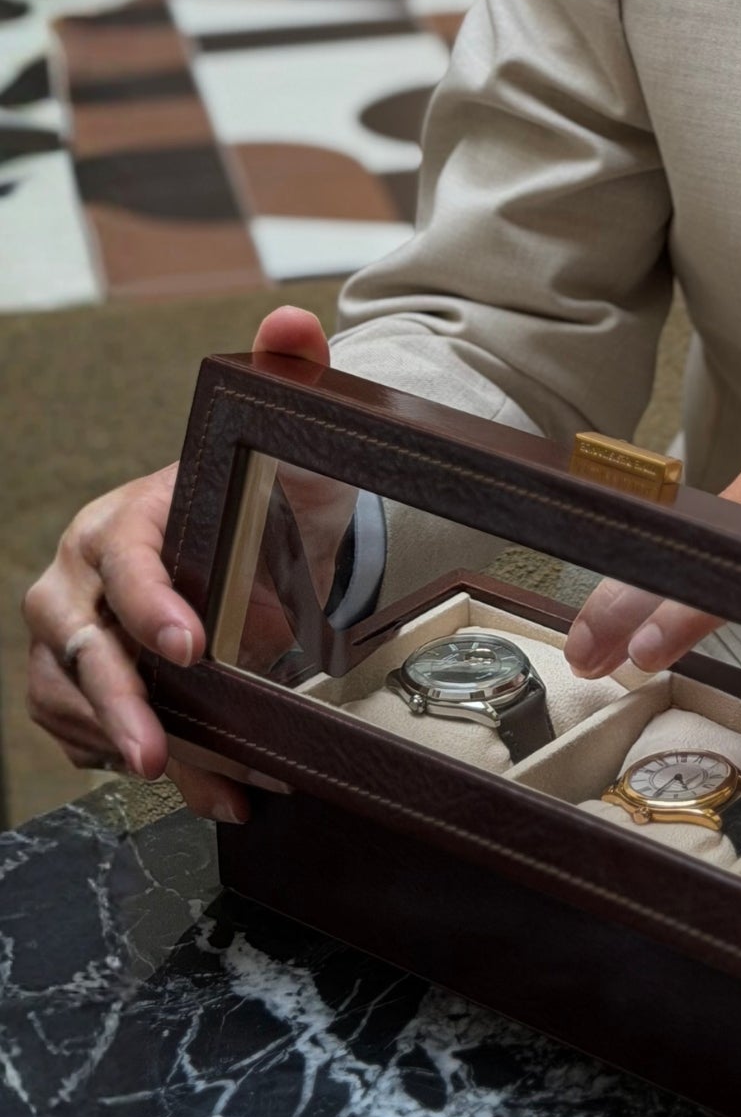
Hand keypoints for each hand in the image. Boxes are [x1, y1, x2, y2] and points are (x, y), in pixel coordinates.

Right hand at [21, 305, 332, 823]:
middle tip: (163, 754)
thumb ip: (291, 371)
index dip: (149, 606)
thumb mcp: (281, 433)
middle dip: (119, 705)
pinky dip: (154, 769)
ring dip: (136, 749)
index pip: (123, 565)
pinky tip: (212, 792)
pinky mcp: (79, 687)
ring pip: (75, 704)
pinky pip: (96, 739)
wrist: (239, 537)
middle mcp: (75, 581)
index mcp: (119, 521)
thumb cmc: (254, 490)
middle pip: (79, 648)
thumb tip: (295, 324)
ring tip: (205, 783)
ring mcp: (69, 639)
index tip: (190, 648)